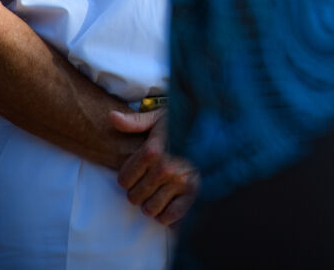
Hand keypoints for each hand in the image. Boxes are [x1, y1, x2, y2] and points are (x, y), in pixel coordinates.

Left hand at [110, 108, 199, 224]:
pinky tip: (172, 202)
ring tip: (161, 193)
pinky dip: (168, 213)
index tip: (138, 173)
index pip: (124, 180)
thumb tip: (112, 117)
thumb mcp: (162, 117)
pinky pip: (170, 216)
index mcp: (152, 150)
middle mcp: (165, 168)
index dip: (128, 178)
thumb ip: (137, 122)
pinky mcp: (195, 193)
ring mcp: (180, 182)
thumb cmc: (188, 124)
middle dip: (139, 192)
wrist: (221, 129)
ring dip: (153, 204)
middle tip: (150, 184)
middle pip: (134, 197)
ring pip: (150, 209)